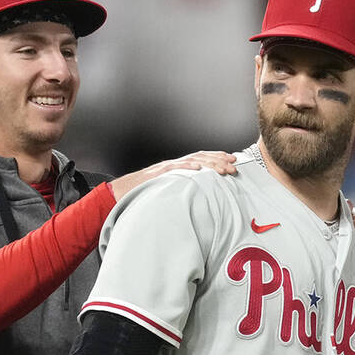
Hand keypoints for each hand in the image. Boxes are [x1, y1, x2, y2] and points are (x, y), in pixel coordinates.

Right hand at [109, 151, 237, 200]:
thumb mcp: (167, 190)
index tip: (232, 160)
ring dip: (209, 164)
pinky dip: (186, 168)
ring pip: (192, 162)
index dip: (217, 158)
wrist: (120, 194)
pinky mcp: (158, 175)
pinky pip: (173, 170)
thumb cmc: (143, 195)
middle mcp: (174, 165)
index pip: (201, 159)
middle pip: (201, 158)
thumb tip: (200, 197)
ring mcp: (166, 169)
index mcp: (178, 168)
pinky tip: (198, 169)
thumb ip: (182, 190)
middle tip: (235, 165)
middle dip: (219, 160)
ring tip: (223, 168)